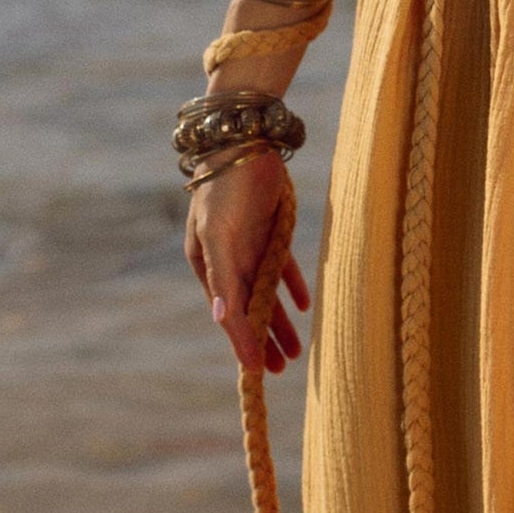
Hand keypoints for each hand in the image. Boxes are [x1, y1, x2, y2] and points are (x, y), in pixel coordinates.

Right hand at [184, 146, 311, 375]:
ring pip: (267, 292)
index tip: (257, 372)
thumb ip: (222, 276)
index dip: (243, 343)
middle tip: (282, 370)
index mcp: (209, 264)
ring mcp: (251, 245)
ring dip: (280, 321)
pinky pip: (283, 265)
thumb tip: (223, 319)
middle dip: (263, 340)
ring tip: (296, 352)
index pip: (229, 313)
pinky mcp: (272, 229)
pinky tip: (304, 305)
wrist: (246, 140)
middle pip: (249, 308)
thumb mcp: (218, 232)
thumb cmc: (225, 188)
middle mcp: (228, 259)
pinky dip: (292, 285)